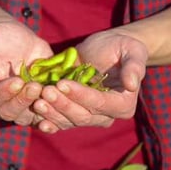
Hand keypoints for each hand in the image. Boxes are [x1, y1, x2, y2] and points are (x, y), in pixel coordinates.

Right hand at [0, 20, 52, 125]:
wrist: (9, 35)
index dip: (1, 93)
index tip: (16, 81)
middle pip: (8, 112)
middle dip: (22, 100)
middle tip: (35, 86)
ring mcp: (18, 104)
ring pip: (27, 117)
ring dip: (38, 108)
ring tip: (48, 91)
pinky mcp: (37, 102)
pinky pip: (44, 115)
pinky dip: (53, 114)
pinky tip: (62, 103)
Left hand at [33, 31, 147, 131]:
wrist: (107, 49)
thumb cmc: (122, 48)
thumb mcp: (132, 51)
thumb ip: (134, 67)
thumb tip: (132, 84)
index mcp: (123, 104)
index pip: (100, 103)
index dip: (81, 95)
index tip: (62, 83)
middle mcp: (107, 115)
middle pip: (82, 115)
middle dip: (62, 104)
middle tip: (46, 91)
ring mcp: (89, 116)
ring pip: (69, 120)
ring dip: (52, 112)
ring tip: (37, 100)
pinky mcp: (74, 112)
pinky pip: (61, 121)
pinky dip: (48, 120)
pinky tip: (36, 118)